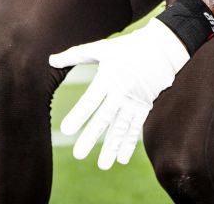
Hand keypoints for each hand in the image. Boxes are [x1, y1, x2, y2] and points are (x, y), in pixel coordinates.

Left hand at [48, 19, 189, 169]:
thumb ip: (75, 55)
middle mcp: (121, 92)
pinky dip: (129, 144)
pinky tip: (121, 159)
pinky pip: (136, 128)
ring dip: (112, 147)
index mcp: (109, 77)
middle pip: (105, 118)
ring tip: (103, 165)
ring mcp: (135, 101)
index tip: (66, 131)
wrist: (162, 48)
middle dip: (92, 137)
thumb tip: (51, 60)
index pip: (91, 100)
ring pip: (122, 128)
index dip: (79, 115)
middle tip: (79, 154)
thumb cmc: (127, 47)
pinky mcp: (145, 107)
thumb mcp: (101, 48)